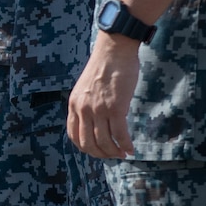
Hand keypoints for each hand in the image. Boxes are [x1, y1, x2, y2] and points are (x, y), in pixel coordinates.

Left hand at [68, 34, 140, 158]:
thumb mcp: (86, 87)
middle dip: (101, 154)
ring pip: (105, 142)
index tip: (98, 151)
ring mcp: (99, 109)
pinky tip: (131, 148)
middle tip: (113, 155)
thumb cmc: (105, 66)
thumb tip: (96, 122)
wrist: (114, 49)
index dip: (86, 148)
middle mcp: (83, 109)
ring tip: (123, 153)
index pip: (74, 136)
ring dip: (115, 152)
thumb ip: (87, 104)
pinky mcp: (116, 107)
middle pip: (88, 143)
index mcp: (74, 104)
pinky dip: (126, 145)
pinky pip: (120, 134)